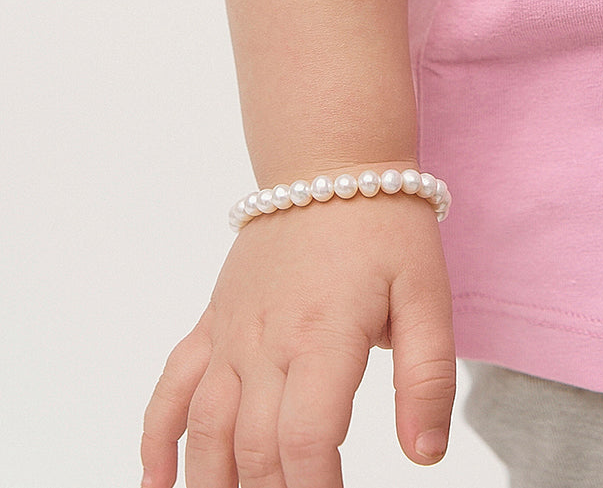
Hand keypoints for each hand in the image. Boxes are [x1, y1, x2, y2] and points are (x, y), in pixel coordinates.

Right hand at [140, 172, 455, 486]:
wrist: (331, 164)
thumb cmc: (386, 227)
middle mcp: (267, 341)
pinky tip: (157, 482)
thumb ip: (427, 377)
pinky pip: (171, 387)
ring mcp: (231, 333)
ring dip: (213, 483)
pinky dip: (157, 440)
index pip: (309, 442)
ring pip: (205, 430)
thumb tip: (426, 455)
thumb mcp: (428, 295)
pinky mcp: (213, 322)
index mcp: (324, 336)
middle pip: (256, 448)